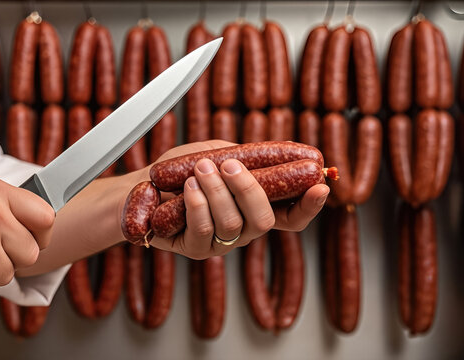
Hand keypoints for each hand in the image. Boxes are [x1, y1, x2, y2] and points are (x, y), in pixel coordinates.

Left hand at [144, 140, 328, 258]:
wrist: (143, 185)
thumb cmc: (180, 170)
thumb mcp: (217, 154)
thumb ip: (247, 156)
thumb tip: (282, 152)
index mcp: (254, 207)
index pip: (292, 216)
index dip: (310, 206)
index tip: (321, 185)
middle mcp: (242, 229)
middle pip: (265, 221)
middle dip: (249, 190)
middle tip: (228, 165)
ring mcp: (220, 243)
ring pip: (233, 224)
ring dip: (217, 191)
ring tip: (201, 169)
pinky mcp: (194, 249)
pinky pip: (204, 230)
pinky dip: (198, 204)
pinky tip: (188, 187)